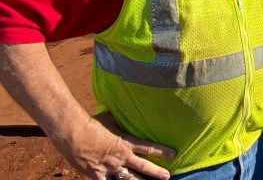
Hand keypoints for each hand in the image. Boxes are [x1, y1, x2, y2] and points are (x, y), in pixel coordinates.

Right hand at [54, 110, 175, 179]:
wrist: (73, 133)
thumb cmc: (91, 123)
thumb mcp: (110, 118)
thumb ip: (120, 117)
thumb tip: (126, 105)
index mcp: (125, 142)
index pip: (148, 147)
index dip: (161, 151)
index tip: (173, 154)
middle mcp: (120, 157)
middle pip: (143, 167)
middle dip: (156, 172)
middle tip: (168, 176)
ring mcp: (109, 168)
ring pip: (128, 179)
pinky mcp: (96, 175)